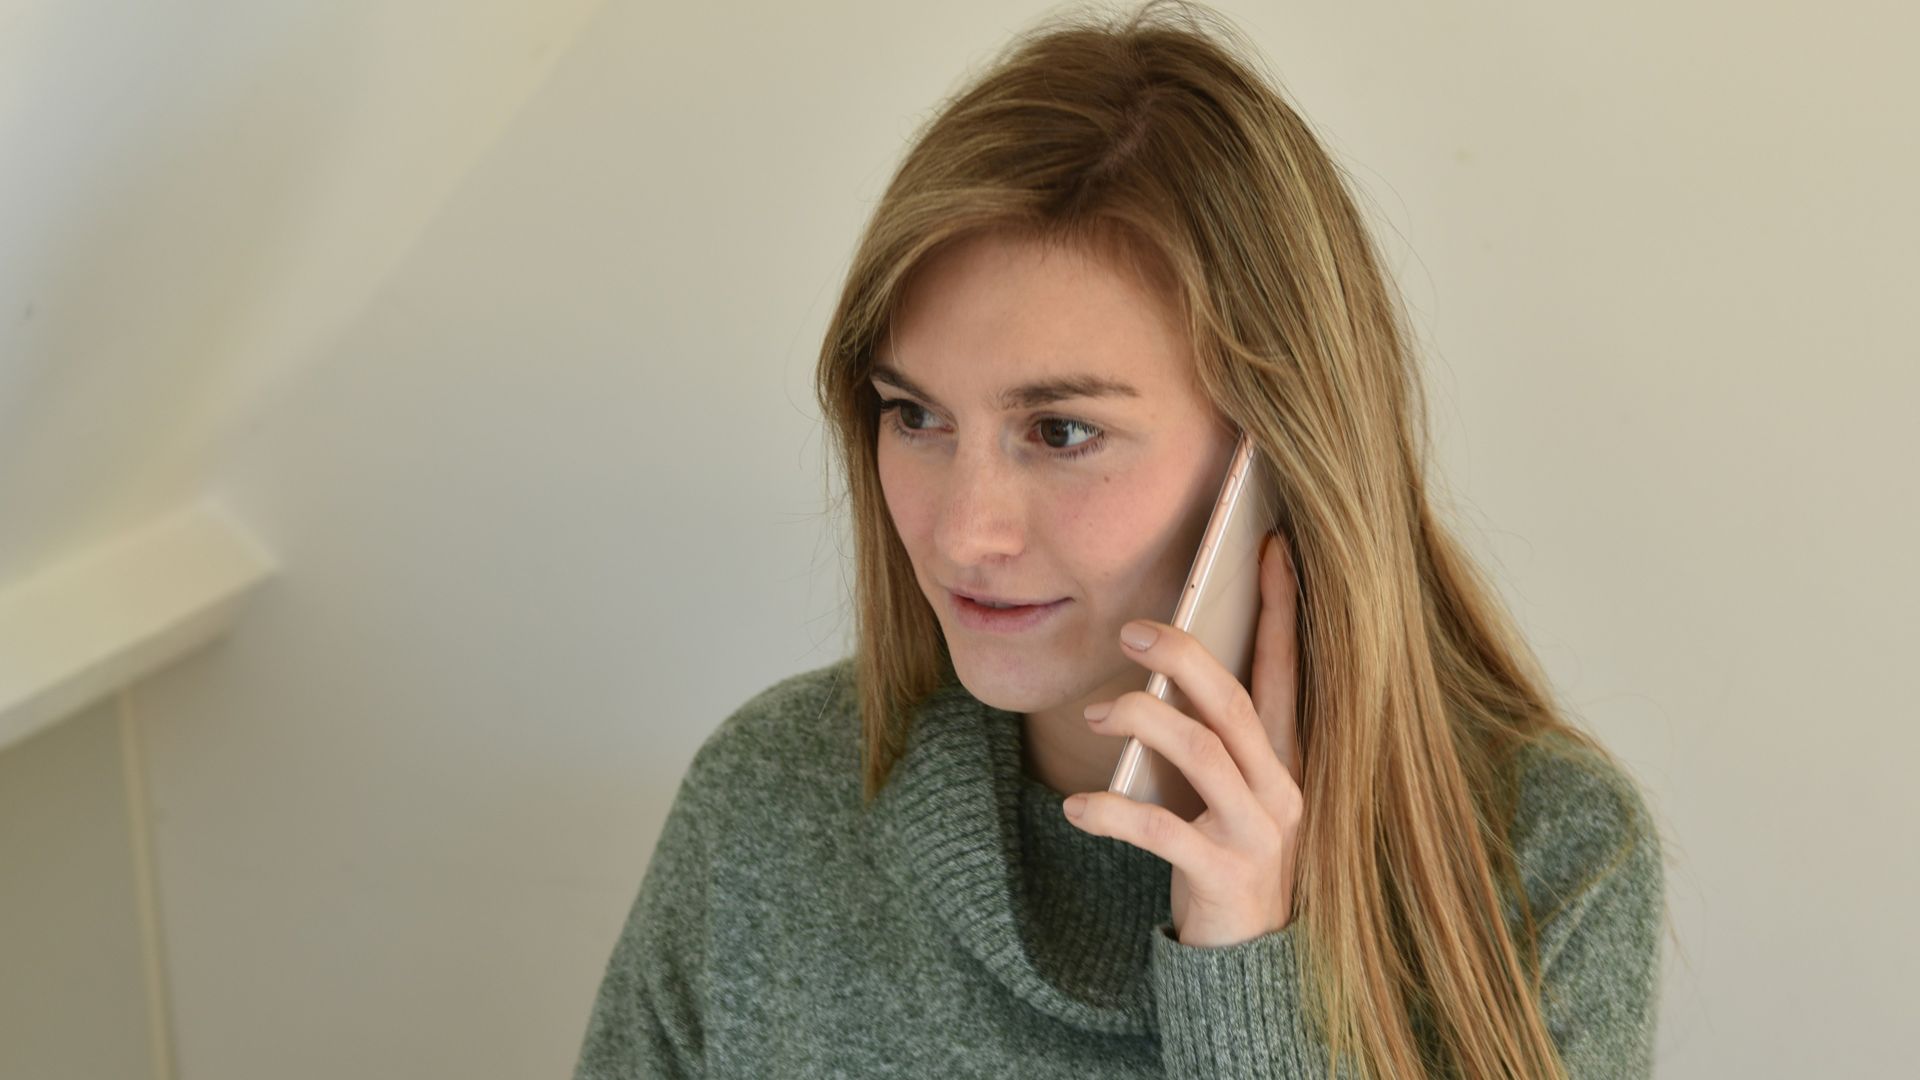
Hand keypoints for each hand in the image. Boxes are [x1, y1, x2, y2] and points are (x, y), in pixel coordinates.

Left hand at [1064, 529, 1304, 947]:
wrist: (1249, 967)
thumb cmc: (1224, 858)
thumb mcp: (1224, 793)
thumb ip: (1206, 737)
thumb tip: (1157, 667)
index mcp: (1285, 760)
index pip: (1287, 670)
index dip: (1280, 608)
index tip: (1270, 546)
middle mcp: (1283, 790)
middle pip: (1236, 702)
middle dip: (1184, 657)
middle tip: (1129, 632)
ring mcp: (1259, 835)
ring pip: (1203, 754)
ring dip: (1143, 723)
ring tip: (1096, 717)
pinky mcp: (1224, 876)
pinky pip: (1163, 832)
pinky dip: (1114, 814)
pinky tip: (1076, 810)